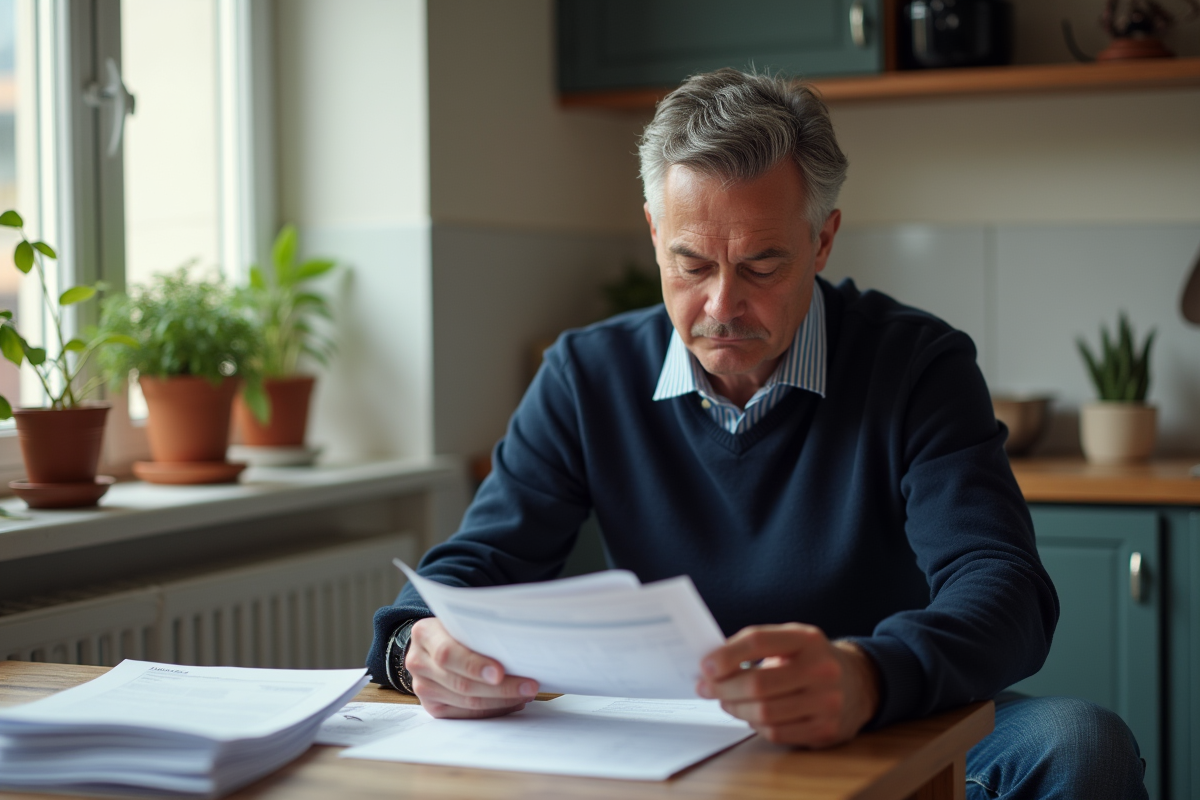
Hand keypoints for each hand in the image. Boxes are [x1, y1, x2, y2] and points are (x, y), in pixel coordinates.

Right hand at [404, 617, 539, 718]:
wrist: (433, 642)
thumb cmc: (456, 628)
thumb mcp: (462, 620)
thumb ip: (479, 629)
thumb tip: (519, 643)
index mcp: (424, 634)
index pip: (448, 654)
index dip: (474, 665)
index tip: (500, 672)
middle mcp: (418, 662)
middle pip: (461, 683)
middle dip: (500, 688)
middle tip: (529, 686)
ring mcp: (422, 687)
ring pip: (466, 702)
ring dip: (501, 700)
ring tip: (526, 693)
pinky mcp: (432, 706)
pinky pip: (465, 715)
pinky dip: (492, 710)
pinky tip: (511, 702)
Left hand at [695, 623, 880, 747]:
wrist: (859, 683)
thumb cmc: (810, 660)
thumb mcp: (790, 641)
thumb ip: (754, 646)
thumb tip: (710, 665)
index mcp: (807, 639)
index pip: (759, 641)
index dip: (727, 655)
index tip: (705, 665)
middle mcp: (821, 669)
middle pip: (758, 684)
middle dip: (723, 687)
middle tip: (705, 688)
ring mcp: (827, 702)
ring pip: (764, 713)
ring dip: (735, 708)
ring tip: (725, 701)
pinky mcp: (826, 729)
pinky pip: (776, 733)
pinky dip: (755, 725)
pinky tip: (750, 715)